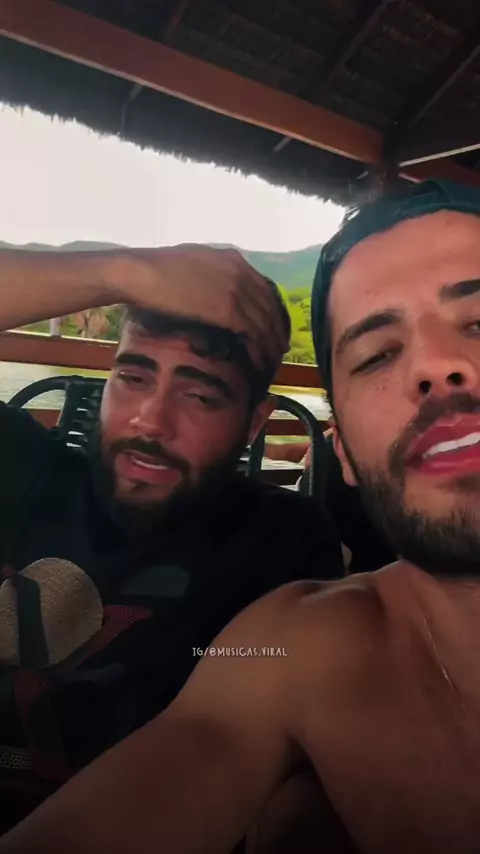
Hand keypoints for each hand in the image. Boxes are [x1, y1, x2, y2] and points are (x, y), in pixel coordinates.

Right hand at [111, 244, 288, 368]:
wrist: (139, 273)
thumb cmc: (154, 271)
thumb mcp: (192, 265)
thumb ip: (210, 275)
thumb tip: (212, 291)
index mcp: (232, 259)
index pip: (263, 288)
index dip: (270, 311)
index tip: (272, 327)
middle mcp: (240, 271)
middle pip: (270, 306)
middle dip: (276, 329)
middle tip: (277, 349)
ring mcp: (236, 289)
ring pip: (266, 322)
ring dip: (271, 344)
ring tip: (272, 361)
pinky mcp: (228, 308)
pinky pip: (253, 333)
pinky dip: (259, 350)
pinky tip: (259, 362)